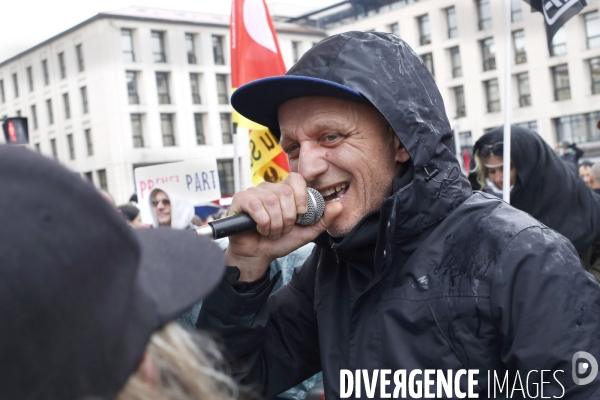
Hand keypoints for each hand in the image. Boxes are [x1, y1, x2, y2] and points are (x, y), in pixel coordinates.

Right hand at [225, 172, 342, 281]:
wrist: (259, 255)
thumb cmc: (280, 241)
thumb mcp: (307, 232)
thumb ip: (323, 219)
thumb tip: (338, 205)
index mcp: (285, 191)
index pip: (296, 179)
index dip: (301, 197)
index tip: (301, 215)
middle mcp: (270, 188)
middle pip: (285, 192)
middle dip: (288, 217)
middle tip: (283, 229)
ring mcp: (254, 192)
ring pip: (271, 201)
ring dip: (275, 224)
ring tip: (272, 232)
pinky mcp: (241, 200)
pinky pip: (255, 205)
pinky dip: (262, 222)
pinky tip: (260, 229)